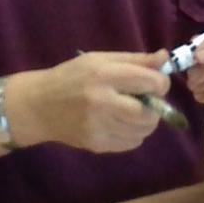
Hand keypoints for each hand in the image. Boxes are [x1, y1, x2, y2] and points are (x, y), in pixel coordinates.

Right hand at [9, 49, 170, 152]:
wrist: (38, 105)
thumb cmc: (71, 77)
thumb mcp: (100, 59)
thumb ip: (135, 60)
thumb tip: (165, 58)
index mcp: (104, 74)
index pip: (151, 82)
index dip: (160, 83)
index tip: (154, 84)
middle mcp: (102, 101)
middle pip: (149, 112)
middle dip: (155, 107)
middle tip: (145, 101)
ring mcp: (98, 126)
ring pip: (143, 131)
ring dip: (145, 122)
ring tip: (132, 111)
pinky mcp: (96, 144)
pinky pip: (131, 143)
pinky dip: (133, 134)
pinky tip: (120, 123)